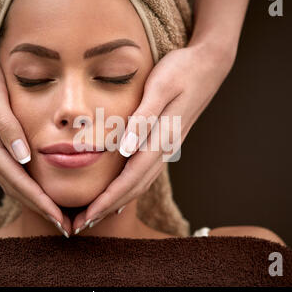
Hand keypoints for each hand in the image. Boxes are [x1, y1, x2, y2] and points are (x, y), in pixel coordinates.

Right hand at [0, 45, 71, 235]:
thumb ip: (8, 127)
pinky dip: (26, 187)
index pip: (18, 181)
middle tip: (64, 226)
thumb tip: (25, 157)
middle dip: (40, 209)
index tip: (59, 218)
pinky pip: (11, 172)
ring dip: (34, 202)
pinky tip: (38, 191)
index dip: (39, 201)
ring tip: (56, 215)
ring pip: (12, 184)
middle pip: (15, 189)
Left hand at [71, 42, 235, 232]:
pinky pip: (147, 172)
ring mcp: (168, 147)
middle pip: (134, 188)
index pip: (130, 178)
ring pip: (141, 183)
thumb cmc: (181, 71)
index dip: (108, 200)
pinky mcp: (167, 142)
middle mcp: (165, 149)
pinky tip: (122, 194)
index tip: (87, 217)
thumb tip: (125, 150)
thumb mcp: (160, 88)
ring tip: (96, 215)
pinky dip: (131, 188)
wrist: (209, 65)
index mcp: (160, 139)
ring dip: (118, 202)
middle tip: (82, 226)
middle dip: (107, 209)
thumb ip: (143, 119)